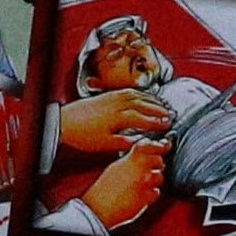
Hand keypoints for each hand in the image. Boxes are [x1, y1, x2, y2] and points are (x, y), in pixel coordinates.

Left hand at [55, 88, 172, 153]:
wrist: (64, 122)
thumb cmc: (83, 135)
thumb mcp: (105, 144)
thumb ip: (124, 143)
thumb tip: (140, 143)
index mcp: (118, 117)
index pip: (143, 118)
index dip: (157, 122)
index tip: (168, 126)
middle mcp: (117, 104)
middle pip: (144, 104)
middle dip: (159, 110)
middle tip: (171, 115)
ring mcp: (112, 97)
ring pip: (137, 96)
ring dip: (152, 100)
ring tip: (163, 106)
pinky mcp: (107, 94)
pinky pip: (128, 91)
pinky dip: (140, 93)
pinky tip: (145, 96)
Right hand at [81, 140, 164, 230]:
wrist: (99, 207)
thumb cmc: (105, 189)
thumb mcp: (116, 167)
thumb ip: (130, 159)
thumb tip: (143, 153)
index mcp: (129, 160)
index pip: (148, 146)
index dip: (159, 145)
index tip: (166, 145)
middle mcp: (138, 169)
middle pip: (158, 160)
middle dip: (158, 165)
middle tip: (150, 169)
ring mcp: (143, 183)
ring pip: (159, 177)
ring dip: (154, 181)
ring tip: (140, 185)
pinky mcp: (146, 197)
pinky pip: (156, 193)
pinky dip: (151, 194)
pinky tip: (140, 195)